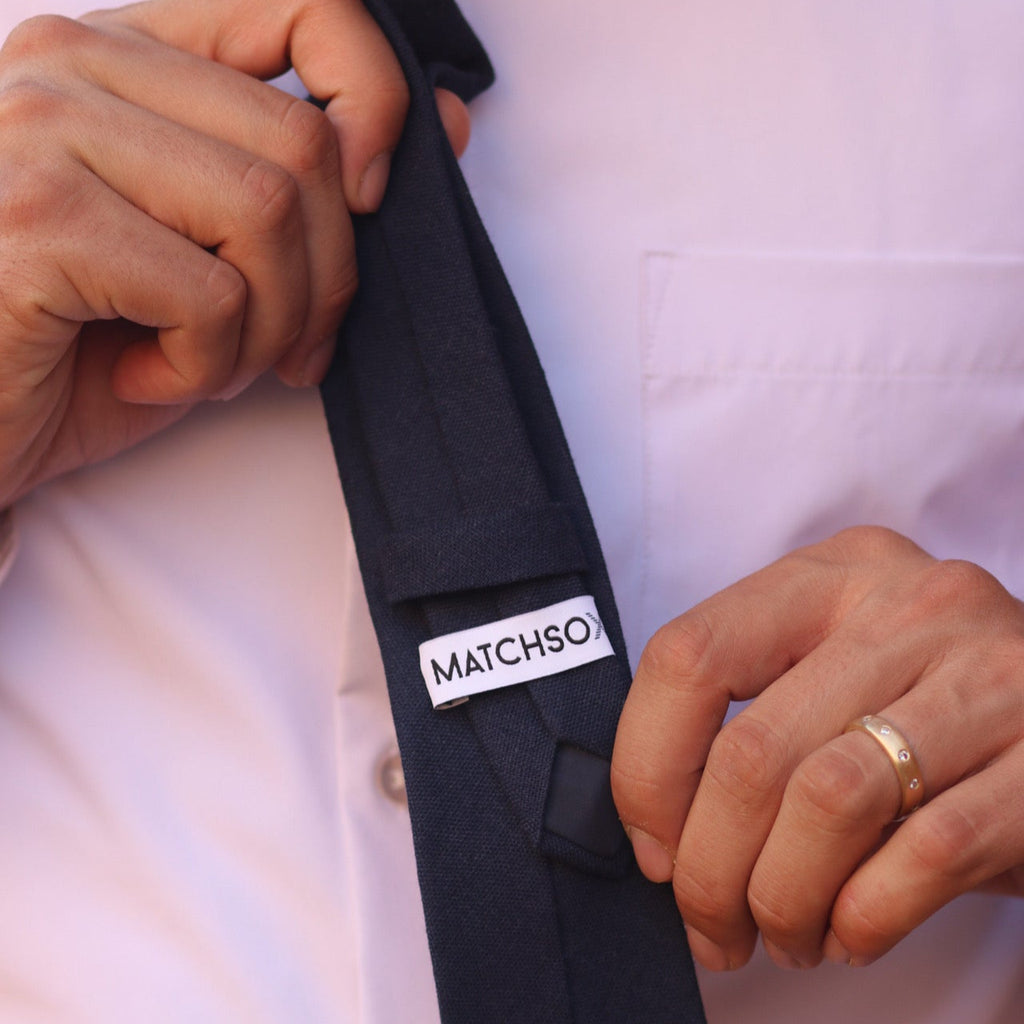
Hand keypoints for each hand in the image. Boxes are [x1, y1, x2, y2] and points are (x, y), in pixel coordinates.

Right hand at [0, 0, 469, 505]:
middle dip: (328, 278)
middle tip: (291, 346)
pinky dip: (206, 363)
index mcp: (128, 56)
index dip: (375, 96)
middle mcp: (76, 65)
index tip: (373, 197)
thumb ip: (317, 189)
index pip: (301, 4)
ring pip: (268, 212)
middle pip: (303, 144)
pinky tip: (145, 373)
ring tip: (212, 361)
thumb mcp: (215, 262)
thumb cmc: (83, 345)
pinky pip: (209, 292)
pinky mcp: (37, 219)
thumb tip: (449, 123)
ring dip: (269, 325)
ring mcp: (45, 131)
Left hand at [611, 526, 1023, 970]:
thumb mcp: (834, 666)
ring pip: (830, 800)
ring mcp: (989, 675)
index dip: (647, 768)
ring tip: (784, 934)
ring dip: (784, 897)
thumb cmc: (924, 702)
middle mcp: (907, 606)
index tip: (654, 846)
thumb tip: (660, 837)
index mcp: (830, 574)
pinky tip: (852, 933)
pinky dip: (867, 913)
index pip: (688, 655)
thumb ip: (754, 712)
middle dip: (710, 866)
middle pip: (753, 749)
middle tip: (712, 924)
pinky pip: (928, 852)